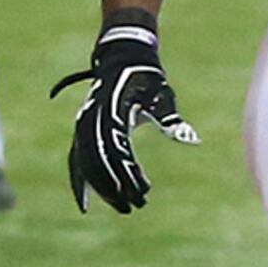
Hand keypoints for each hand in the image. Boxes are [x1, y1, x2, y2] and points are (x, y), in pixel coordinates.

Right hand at [49, 19, 199, 212]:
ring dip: (101, 187)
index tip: (143, 193)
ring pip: (86, 164)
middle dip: (114, 187)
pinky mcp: (83, 131)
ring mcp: (84, 126)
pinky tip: (85, 201)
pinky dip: (80, 180)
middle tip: (133, 207)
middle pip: (99, 162)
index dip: (128, 175)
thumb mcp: (162, 95)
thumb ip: (171, 119)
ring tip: (120, 206)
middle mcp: (92, 121)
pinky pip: (76, 160)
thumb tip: (191, 140)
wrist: (123, 59)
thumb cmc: (146, 79)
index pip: (118, 152)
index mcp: (112, 113)